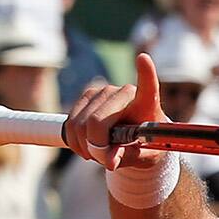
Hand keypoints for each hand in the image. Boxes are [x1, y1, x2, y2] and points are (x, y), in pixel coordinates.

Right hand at [64, 54, 168, 169]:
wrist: (136, 141)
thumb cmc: (146, 146)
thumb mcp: (143, 157)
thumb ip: (127, 156)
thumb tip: (109, 161)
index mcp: (148, 103)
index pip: (148, 86)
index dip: (145, 73)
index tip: (143, 58)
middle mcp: (124, 91)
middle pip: (96, 121)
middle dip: (96, 147)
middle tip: (105, 160)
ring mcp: (103, 91)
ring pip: (79, 125)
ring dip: (85, 147)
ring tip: (99, 154)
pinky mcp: (87, 96)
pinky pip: (70, 124)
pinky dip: (75, 141)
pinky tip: (87, 146)